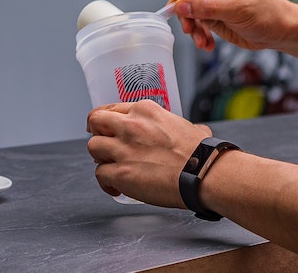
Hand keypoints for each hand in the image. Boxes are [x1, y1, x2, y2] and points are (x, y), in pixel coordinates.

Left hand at [86, 100, 210, 206]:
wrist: (205, 173)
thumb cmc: (202, 153)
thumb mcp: (189, 126)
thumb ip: (181, 127)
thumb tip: (196, 130)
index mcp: (145, 110)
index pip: (112, 109)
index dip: (107, 121)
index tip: (106, 128)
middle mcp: (130, 125)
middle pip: (95, 121)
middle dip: (96, 133)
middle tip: (102, 145)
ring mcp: (123, 149)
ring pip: (93, 147)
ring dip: (100, 158)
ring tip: (112, 168)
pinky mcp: (121, 173)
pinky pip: (100, 175)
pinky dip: (105, 183)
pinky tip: (116, 188)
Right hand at [167, 0, 295, 51]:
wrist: (280, 32)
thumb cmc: (269, 14)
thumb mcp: (237, 9)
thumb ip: (207, 7)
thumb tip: (181, 5)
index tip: (176, 6)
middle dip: (187, 11)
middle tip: (188, 27)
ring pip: (190, 6)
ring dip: (193, 25)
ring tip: (200, 39)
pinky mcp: (213, 8)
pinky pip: (197, 18)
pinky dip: (199, 32)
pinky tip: (207, 42)